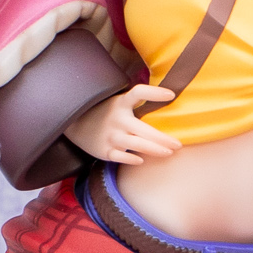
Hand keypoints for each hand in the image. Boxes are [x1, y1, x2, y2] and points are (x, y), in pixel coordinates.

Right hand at [65, 86, 180, 164]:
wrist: (74, 124)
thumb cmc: (105, 114)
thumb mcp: (117, 104)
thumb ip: (135, 104)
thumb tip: (167, 100)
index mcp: (120, 103)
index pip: (138, 93)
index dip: (154, 92)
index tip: (171, 94)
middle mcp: (117, 119)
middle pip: (144, 129)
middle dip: (163, 138)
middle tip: (178, 145)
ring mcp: (110, 136)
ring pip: (136, 144)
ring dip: (154, 149)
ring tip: (169, 152)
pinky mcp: (104, 150)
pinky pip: (121, 157)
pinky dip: (132, 159)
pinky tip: (142, 160)